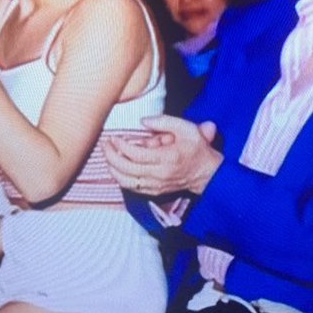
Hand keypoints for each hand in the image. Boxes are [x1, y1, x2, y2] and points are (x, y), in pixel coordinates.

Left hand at [104, 115, 221, 196]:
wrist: (206, 173)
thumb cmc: (196, 149)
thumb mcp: (186, 128)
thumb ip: (164, 122)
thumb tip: (143, 121)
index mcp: (167, 158)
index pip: (136, 155)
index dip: (121, 146)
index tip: (115, 138)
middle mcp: (160, 175)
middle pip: (127, 169)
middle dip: (111, 156)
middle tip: (106, 144)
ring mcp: (156, 185)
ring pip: (126, 182)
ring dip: (113, 169)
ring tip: (108, 155)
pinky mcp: (154, 191)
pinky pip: (132, 187)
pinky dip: (120, 178)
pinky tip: (117, 167)